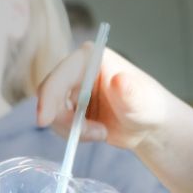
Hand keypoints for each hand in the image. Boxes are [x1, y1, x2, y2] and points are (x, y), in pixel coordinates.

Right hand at [36, 44, 176, 150]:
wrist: (148, 124)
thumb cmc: (149, 106)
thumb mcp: (141, 102)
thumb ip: (130, 92)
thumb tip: (119, 80)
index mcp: (91, 57)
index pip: (61, 73)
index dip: (49, 96)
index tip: (44, 120)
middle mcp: (76, 70)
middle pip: (50, 94)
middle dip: (64, 119)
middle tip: (90, 134)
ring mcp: (71, 89)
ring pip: (52, 112)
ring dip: (73, 130)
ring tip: (102, 133)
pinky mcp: (70, 107)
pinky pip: (59, 123)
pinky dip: (74, 134)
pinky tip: (97, 134)